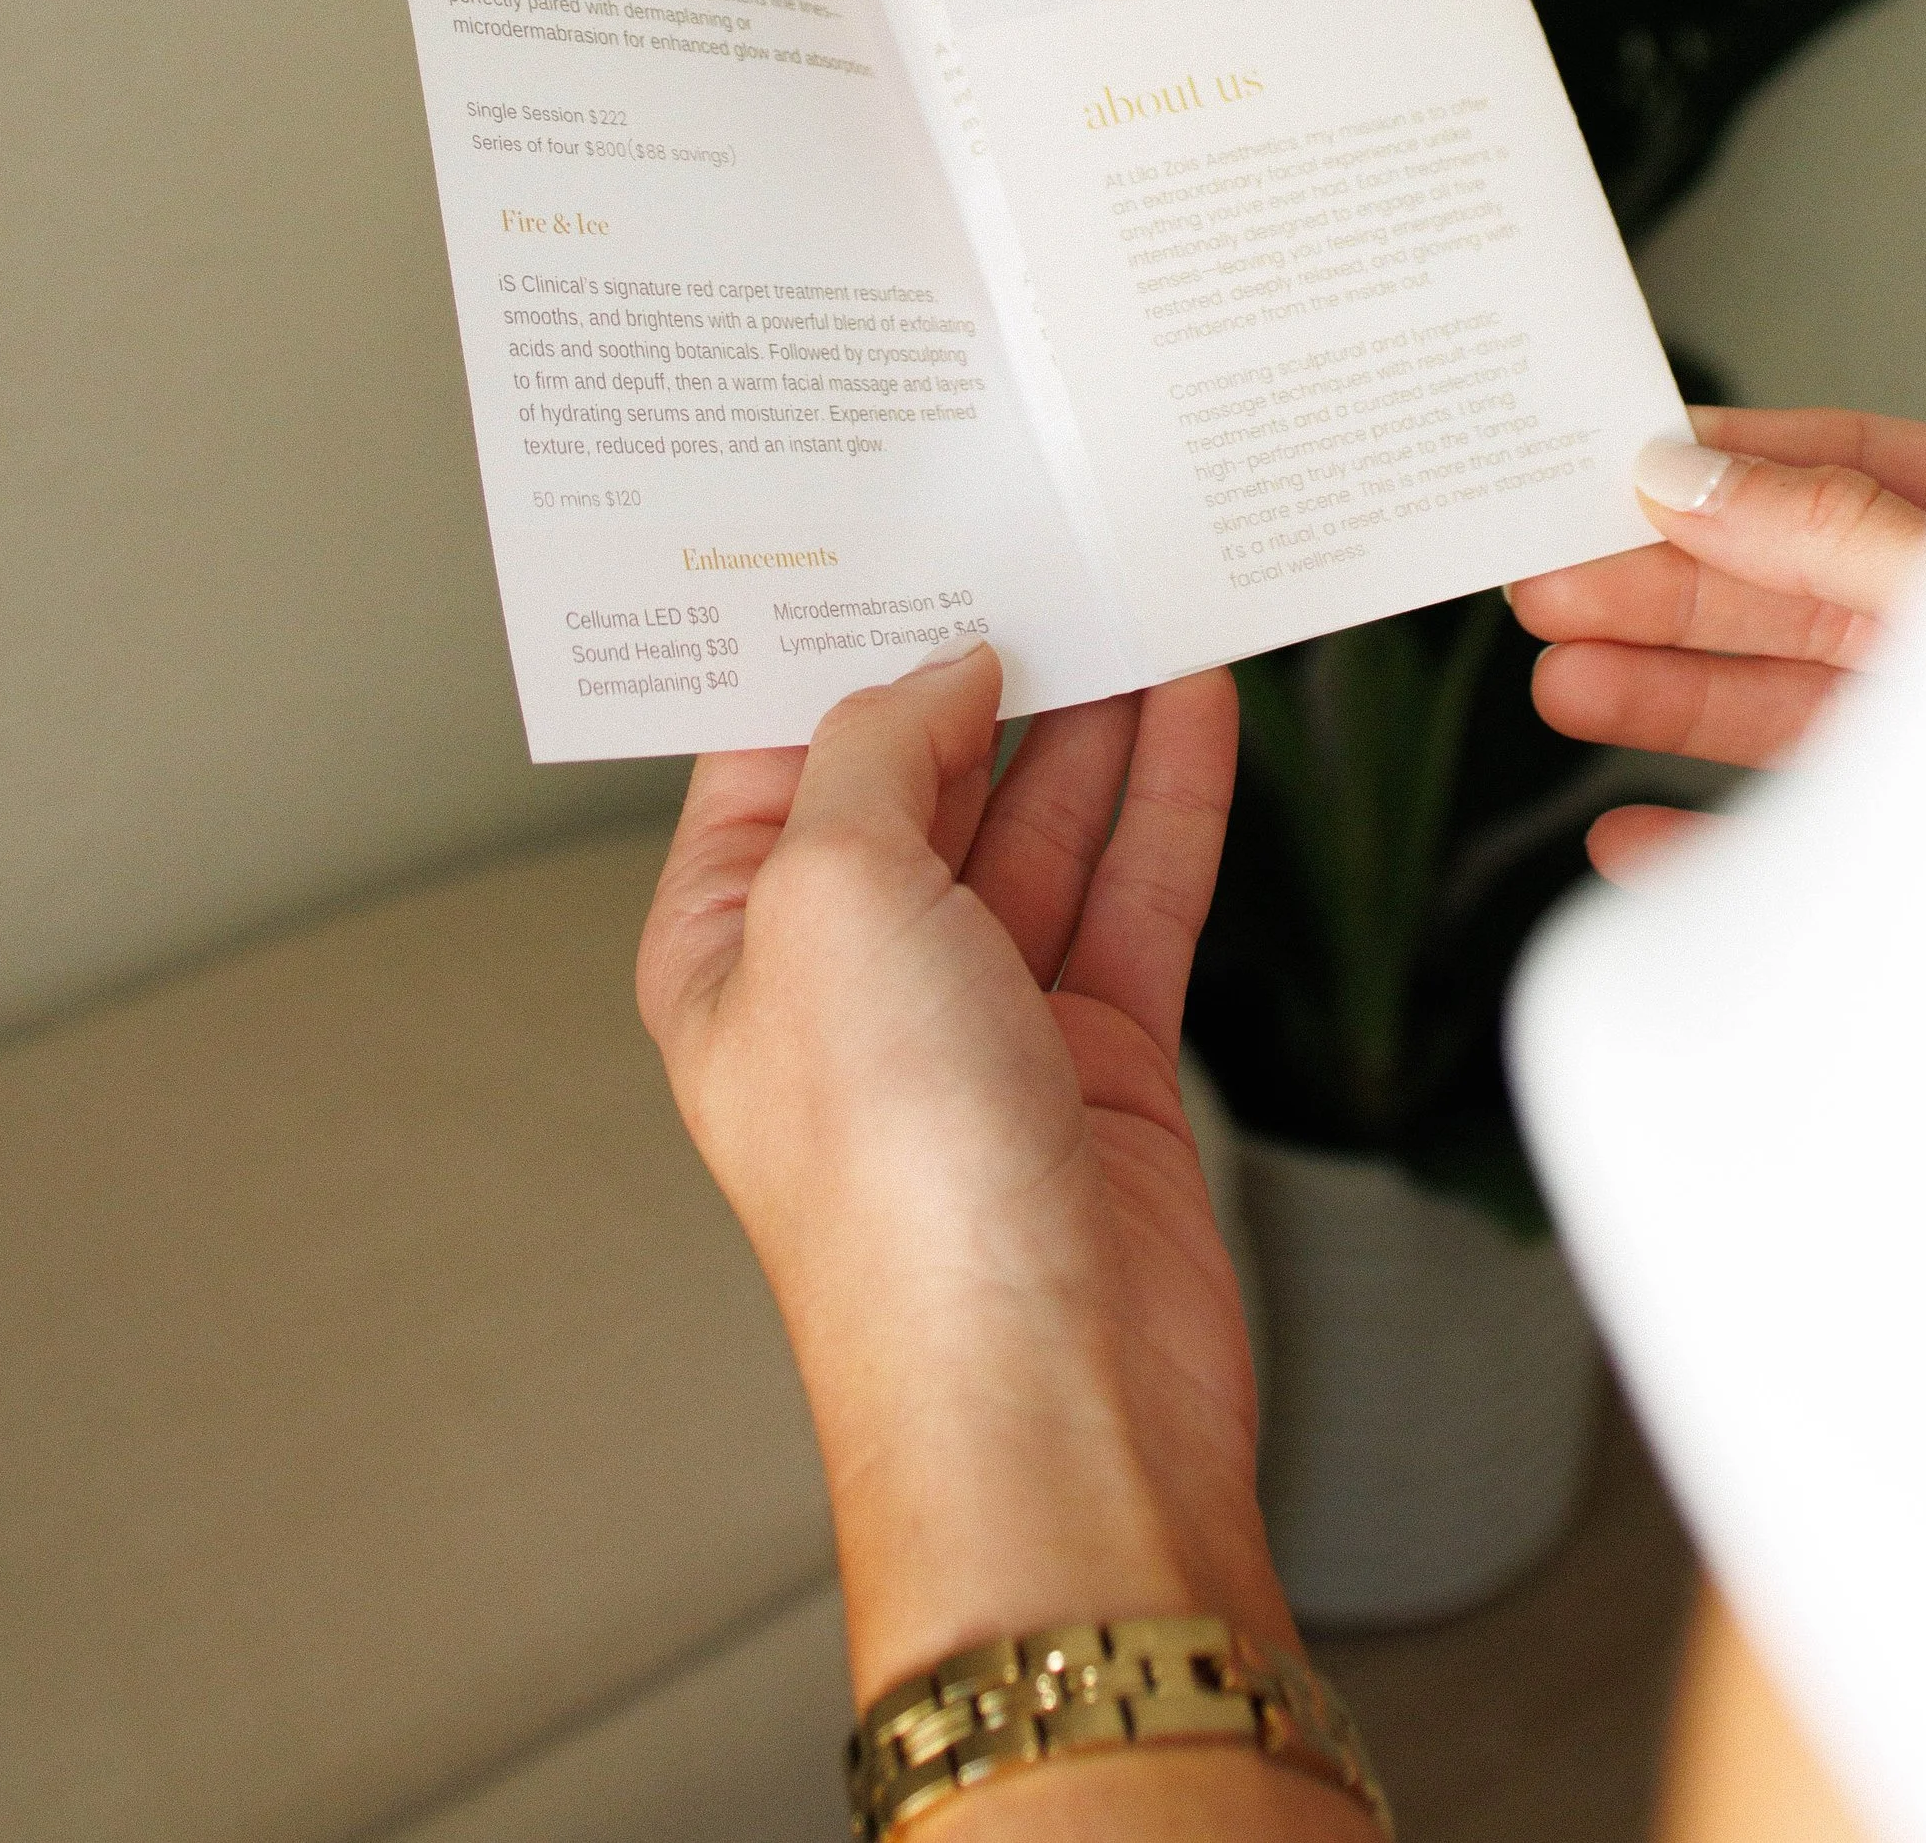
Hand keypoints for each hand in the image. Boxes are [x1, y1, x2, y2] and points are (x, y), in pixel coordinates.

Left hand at [636, 646, 1290, 1711]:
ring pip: (1042, 825)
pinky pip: (1133, 891)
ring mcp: (979, 1019)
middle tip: (1044, 542)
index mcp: (728, 951)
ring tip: (1138, 588)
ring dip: (1093, 714)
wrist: (1050, 1391)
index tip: (897, 535)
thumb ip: (874, 756)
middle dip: (982, 667)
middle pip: (920, 779)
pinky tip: (1197, 703)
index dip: (833, 646)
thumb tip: (936, 672)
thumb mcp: (828, 903)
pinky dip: (1167, 794)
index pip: (772, 757)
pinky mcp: (1098, 1055)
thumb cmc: (896, 1185)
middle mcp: (848, 981)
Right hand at [1511, 409, 1925, 877]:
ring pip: (1779, 708)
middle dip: (1661, 591)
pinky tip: (1631, 837)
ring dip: (1662, 700)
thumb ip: (1844, 532)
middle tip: (1552, 588)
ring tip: (1565, 688)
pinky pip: (1799, 846)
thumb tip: (1695, 486)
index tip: (1614, 463)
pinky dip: (1704, 846)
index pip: (1849, 466)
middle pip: (1789, 591)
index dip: (1726, 462)